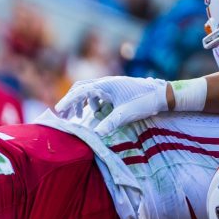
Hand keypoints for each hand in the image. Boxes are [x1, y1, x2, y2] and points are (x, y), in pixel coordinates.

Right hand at [54, 75, 169, 137]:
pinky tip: (94, 112)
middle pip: (80, 89)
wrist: (161, 94)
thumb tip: (95, 135)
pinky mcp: (115, 89)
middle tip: (64, 116)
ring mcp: (110, 85)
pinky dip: (90, 102)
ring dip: (80, 103)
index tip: (57, 110)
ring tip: (76, 117)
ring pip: (88, 91)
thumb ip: (109, 124)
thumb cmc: (143, 102)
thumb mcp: (125, 115)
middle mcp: (105, 82)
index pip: (80, 91)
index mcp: (104, 85)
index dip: (67, 102)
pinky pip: (96, 93)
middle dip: (71, 102)